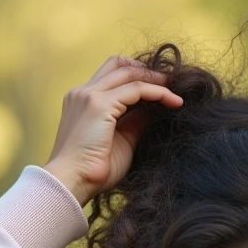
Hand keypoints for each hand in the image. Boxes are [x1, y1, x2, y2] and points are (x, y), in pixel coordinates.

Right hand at [42, 54, 184, 203]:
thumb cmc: (92, 171)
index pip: (111, 75)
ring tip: (176, 91)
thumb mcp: (120, 140)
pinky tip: (174, 102)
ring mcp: (89, 96)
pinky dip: (158, 92)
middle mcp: (82, 92)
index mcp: (81, 100)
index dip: (136, 76)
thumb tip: (155, 110)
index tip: (159, 86)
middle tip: (171, 81)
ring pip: (129, 73)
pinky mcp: (99, 104)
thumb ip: (134, 122)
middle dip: (147, 70)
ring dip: (155, 79)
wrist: (71, 183)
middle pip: (118, 64)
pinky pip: (137, 89)